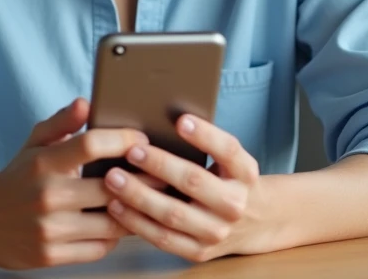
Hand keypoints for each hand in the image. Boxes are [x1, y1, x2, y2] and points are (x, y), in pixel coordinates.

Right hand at [0, 98, 147, 269]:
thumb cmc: (15, 178)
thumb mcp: (34, 143)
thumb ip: (62, 122)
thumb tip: (87, 102)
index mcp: (44, 163)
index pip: (91, 145)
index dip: (123, 139)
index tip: (141, 139)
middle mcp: (47, 196)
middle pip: (110, 188)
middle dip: (143, 179)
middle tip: (163, 172)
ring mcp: (50, 229)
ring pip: (111, 223)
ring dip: (134, 212)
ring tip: (150, 199)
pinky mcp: (51, 256)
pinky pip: (99, 248)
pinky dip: (114, 237)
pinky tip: (120, 224)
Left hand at [102, 115, 275, 261]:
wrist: (253, 222)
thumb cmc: (228, 180)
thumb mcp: (230, 161)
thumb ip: (206, 143)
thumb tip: (163, 117)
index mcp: (245, 173)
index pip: (228, 150)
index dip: (205, 135)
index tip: (180, 120)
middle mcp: (235, 204)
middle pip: (194, 181)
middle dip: (160, 165)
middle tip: (132, 150)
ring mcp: (217, 231)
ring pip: (173, 214)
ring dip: (139, 195)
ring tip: (114, 178)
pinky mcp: (199, 251)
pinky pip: (163, 238)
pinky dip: (137, 222)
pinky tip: (117, 206)